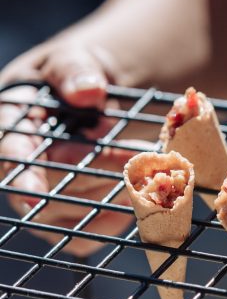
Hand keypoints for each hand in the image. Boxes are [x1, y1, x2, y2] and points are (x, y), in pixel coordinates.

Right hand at [0, 41, 138, 256]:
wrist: (93, 98)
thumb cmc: (74, 76)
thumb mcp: (73, 60)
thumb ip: (75, 71)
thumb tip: (88, 91)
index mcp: (10, 126)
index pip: (10, 155)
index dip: (22, 177)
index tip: (34, 194)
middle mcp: (17, 166)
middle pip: (46, 188)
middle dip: (94, 169)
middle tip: (133, 152)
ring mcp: (40, 195)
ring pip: (67, 214)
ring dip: (109, 192)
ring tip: (141, 164)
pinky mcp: (64, 216)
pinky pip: (82, 237)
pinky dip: (112, 222)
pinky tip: (137, 200)